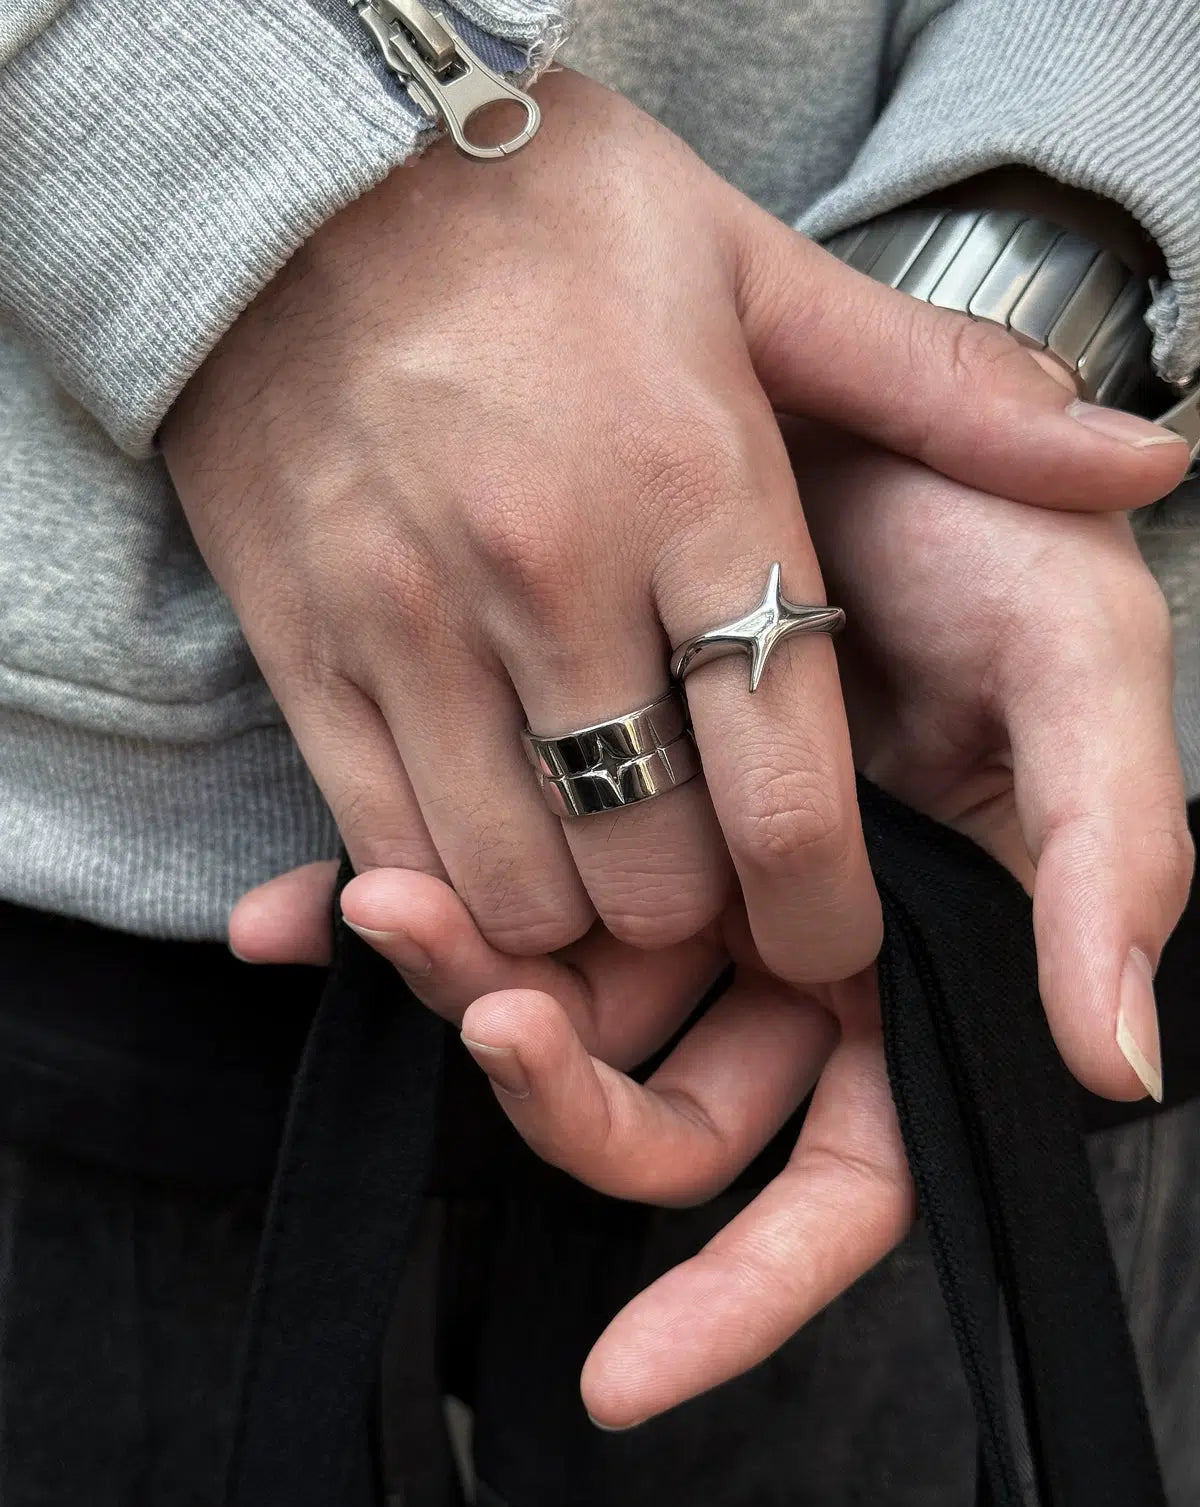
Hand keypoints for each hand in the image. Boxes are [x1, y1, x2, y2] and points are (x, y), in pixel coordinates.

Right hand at [163, 68, 1187, 995]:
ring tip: (604, 855)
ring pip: (520, 890)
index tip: (828, 929)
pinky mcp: (304, 653)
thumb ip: (950, 398)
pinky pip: (387, 848)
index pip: (786, 791)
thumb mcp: (762, 271)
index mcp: (694, 487)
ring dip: (582, 913)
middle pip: (657, 873)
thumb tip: (1142, 461)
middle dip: (705, 913)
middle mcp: (549, 573)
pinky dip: (452, 885)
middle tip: (713, 881)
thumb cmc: (545, 220)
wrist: (294, 176)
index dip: (822, 909)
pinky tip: (492, 840)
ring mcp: (410, 622)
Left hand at [231, 437, 1190, 1425]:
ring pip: (557, 1015)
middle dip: (560, 1102)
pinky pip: (483, 897)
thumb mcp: (1078, 669)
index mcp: (916, 970)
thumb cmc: (997, 535)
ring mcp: (676, 890)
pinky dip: (399, 911)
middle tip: (479, 1014)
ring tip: (376, 911)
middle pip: (665, 1116)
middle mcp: (788, 957)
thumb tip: (1119, 1067)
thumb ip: (1112, 861)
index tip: (627, 1375)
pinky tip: (292, 906)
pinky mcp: (582, 812)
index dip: (749, 1292)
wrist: (854, 402)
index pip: (841, 1183)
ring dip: (459, 992)